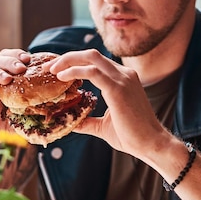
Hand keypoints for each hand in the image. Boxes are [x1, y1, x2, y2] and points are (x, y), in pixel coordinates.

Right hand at [0, 49, 30, 148]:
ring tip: (17, 71)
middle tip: (26, 65)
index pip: (11, 65)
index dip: (22, 61)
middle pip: (1, 60)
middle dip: (15, 60)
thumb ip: (24, 120)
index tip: (36, 64)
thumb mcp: (9, 124)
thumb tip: (47, 121)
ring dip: (3, 64)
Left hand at [46, 49, 172, 158]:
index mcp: (123, 79)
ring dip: (68, 61)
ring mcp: (122, 79)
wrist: (151, 144)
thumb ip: (88, 121)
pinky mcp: (118, 89)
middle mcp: (124, 74)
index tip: (57, 71)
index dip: (74, 63)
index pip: (95, 62)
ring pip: (91, 57)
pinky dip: (75, 71)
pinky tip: (62, 78)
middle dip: (68, 57)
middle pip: (91, 55)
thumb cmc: (132, 136)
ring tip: (52, 70)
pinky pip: (92, 72)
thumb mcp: (104, 126)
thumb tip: (71, 123)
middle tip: (49, 67)